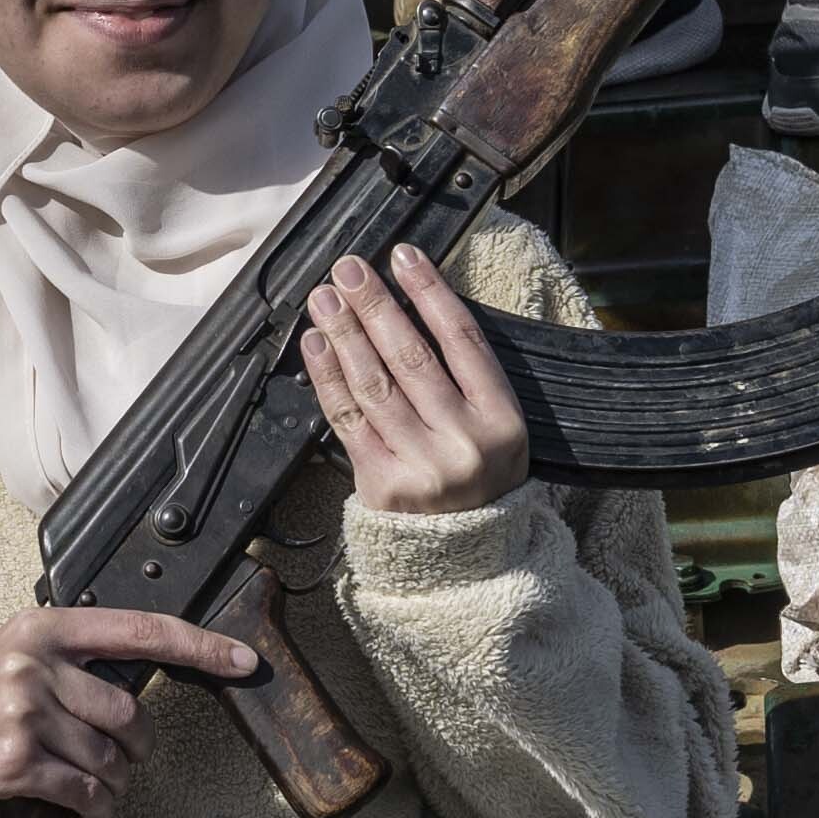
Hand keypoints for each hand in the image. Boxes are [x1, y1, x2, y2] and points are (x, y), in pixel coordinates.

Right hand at [0, 602, 278, 817]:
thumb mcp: (6, 664)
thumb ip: (66, 662)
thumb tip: (136, 686)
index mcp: (39, 628)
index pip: (139, 628)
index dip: (201, 646)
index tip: (245, 661)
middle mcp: (33, 662)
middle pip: (130, 712)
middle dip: (132, 749)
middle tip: (108, 762)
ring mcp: (23, 709)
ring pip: (112, 758)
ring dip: (111, 785)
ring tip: (86, 789)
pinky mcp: (15, 760)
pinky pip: (88, 792)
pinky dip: (96, 809)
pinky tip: (82, 811)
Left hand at [299, 243, 534, 518]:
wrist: (466, 561)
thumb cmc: (480, 481)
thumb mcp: (499, 430)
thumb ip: (465, 377)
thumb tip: (411, 307)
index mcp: (502, 420)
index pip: (462, 339)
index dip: (430, 292)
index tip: (403, 256)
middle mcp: (463, 441)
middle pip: (411, 357)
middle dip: (375, 305)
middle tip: (348, 268)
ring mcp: (420, 465)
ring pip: (374, 385)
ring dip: (345, 333)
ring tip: (326, 297)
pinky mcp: (381, 483)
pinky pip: (347, 420)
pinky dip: (328, 378)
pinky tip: (316, 345)